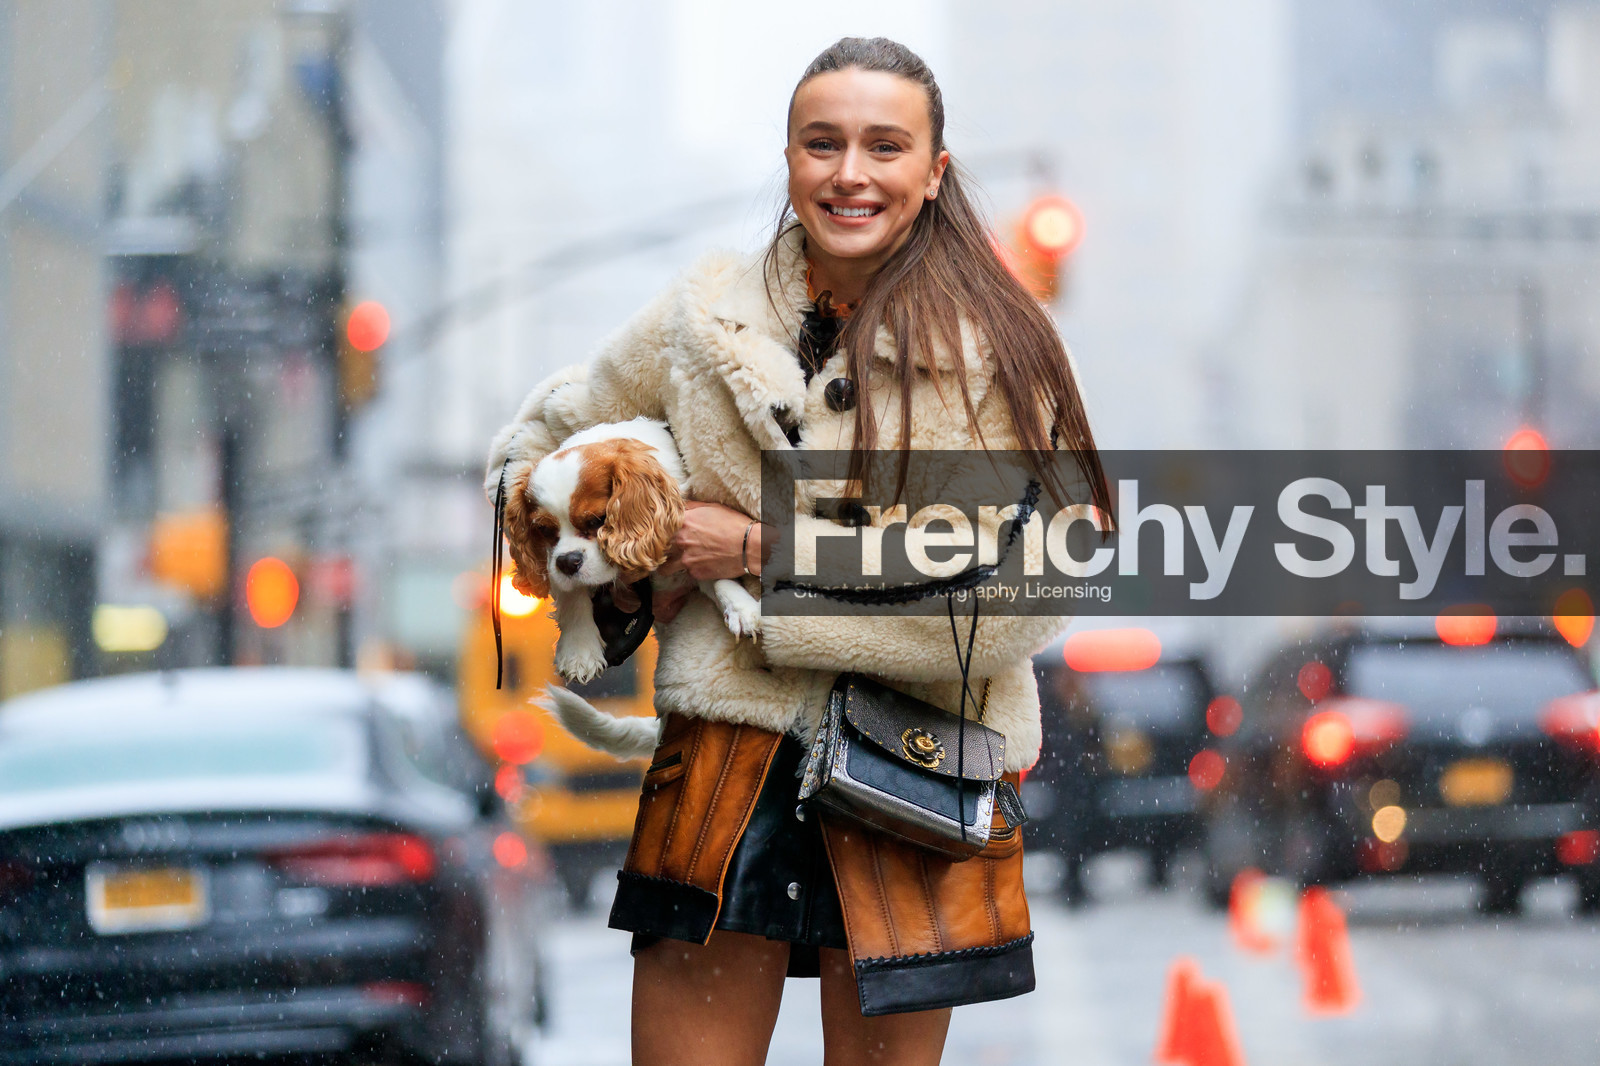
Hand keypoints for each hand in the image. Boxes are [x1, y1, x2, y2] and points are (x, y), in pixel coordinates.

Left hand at [657, 501, 777, 582]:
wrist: (749, 546)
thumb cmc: (734, 524)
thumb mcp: (712, 508)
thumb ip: (691, 507)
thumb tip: (680, 506)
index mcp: (683, 522)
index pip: (659, 527)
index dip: (658, 532)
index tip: (657, 535)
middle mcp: (681, 541)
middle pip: (658, 548)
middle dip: (659, 550)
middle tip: (661, 551)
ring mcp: (687, 559)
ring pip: (666, 567)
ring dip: (667, 566)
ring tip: (670, 565)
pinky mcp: (696, 573)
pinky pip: (687, 573)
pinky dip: (691, 570)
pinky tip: (700, 565)